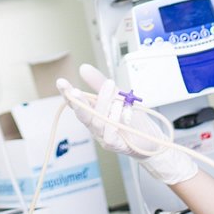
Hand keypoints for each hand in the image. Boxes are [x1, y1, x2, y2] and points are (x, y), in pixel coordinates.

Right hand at [55, 64, 196, 185]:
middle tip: (72, 90)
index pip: (77, 105)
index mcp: (94, 115)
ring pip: (97, 121)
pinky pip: (109, 133)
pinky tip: (118, 107)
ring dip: (102, 103)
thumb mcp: (118, 97)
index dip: (67, 94)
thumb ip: (99, 84)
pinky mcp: (115, 145)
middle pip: (82, 115)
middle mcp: (96, 127)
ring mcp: (104, 137)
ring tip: (110, 86)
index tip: (61, 82)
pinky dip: (113, 118)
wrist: (152, 140)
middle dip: (76, 102)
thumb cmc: (133, 120)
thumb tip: (83, 68)